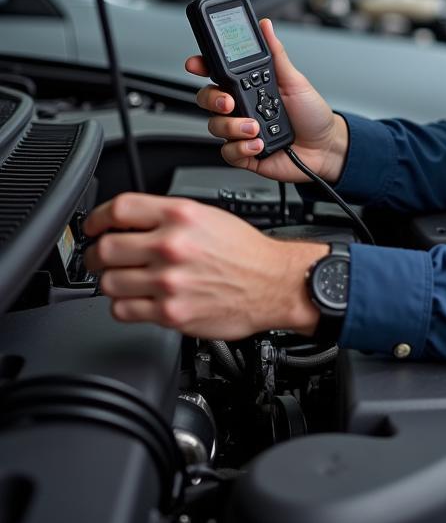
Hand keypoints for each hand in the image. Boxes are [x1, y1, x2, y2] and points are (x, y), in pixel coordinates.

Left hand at [83, 192, 326, 338]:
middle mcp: (172, 246)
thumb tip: (128, 222)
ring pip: (109, 282)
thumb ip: (167, 217)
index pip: (118, 209)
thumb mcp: (208, 216)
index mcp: (181, 216)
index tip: (94, 226)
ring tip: (125, 280)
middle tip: (102, 258)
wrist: (274, 283)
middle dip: (97, 254)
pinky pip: (123, 310)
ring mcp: (169, 282)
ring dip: (111, 281)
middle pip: (105, 248)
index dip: (96, 218)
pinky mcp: (170, 313)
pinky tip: (138, 299)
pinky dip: (124, 305)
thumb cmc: (245, 251)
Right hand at [186, 17, 348, 183]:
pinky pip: (228, 151)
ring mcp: (240, 130)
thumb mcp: (295, 80)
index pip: (217, 73)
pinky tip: (258, 143)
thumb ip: (276, 54)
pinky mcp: (244, 153)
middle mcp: (241, 107)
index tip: (195, 63)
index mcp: (249, 86)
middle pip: (207, 99)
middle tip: (229, 102)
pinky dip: (241, 148)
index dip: (201, 66)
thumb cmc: (311, 113)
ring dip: (233, 127)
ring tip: (256, 127)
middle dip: (213, 99)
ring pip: (215, 126)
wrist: (325, 146)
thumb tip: (265, 26)